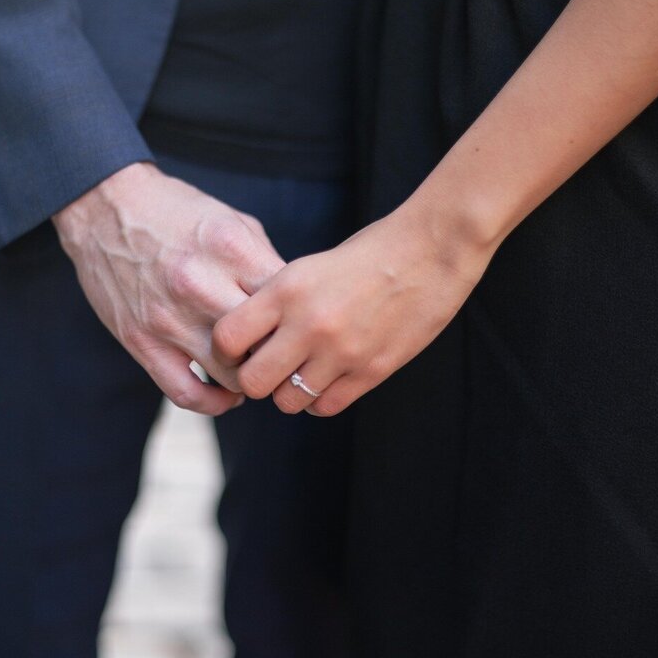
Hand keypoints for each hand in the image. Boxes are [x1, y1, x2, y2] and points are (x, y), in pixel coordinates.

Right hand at [53, 162, 284, 414]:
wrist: (105, 207)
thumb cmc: (177, 213)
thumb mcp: (233, 222)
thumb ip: (265, 263)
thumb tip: (298, 306)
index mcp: (230, 249)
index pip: (288, 302)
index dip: (303, 319)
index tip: (305, 326)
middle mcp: (200, 285)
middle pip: (265, 343)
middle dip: (283, 352)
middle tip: (289, 354)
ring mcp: (168, 318)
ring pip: (232, 375)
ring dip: (252, 378)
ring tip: (260, 370)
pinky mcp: (141, 342)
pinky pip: (186, 393)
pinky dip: (214, 402)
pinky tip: (227, 393)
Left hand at [212, 206, 492, 416]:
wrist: (430, 251)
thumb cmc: (367, 254)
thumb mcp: (308, 268)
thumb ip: (276, 303)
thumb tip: (247, 341)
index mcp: (287, 290)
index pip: (227, 338)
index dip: (226, 350)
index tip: (239, 349)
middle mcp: (309, 323)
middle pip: (252, 382)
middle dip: (256, 379)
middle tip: (269, 367)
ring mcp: (341, 352)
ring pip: (287, 401)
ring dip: (289, 392)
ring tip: (303, 372)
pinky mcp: (370, 371)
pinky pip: (325, 406)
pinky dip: (320, 399)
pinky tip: (328, 379)